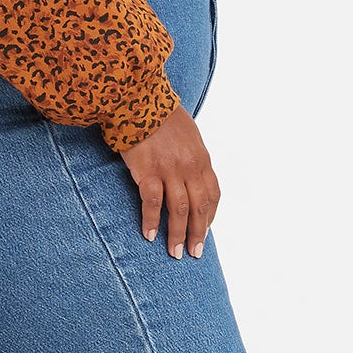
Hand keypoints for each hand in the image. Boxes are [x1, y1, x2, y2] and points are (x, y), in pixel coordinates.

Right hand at [122, 108, 218, 259]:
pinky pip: (153, 203)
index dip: (210, 216)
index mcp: (201, 159)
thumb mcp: (188, 135)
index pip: (212, 194)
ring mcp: (170, 170)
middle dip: (198, 234)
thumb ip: (191, 157)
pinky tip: (149, 235)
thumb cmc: (160, 115)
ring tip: (175, 252)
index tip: (205, 231)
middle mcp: (190, 167)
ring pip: (180, 210)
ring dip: (178, 234)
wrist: (139, 99)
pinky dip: (152, 221)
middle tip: (194, 253)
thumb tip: (190, 176)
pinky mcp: (148, 171)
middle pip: (199, 207)